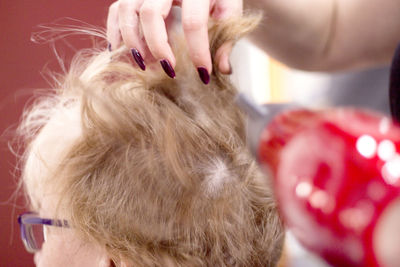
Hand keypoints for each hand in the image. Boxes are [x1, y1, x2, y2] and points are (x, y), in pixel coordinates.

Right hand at [107, 0, 241, 82]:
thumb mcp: (228, 9)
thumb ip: (227, 37)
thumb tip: (223, 69)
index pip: (193, 22)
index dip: (198, 51)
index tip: (203, 74)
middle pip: (151, 14)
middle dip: (158, 47)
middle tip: (169, 69)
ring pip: (128, 10)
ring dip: (133, 41)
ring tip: (145, 64)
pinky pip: (117, 9)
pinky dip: (115, 31)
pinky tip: (122, 50)